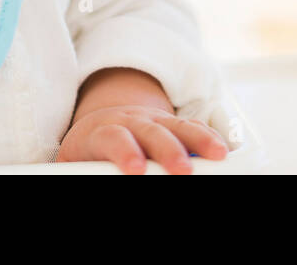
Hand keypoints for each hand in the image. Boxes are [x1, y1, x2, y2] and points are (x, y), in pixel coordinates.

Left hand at [56, 104, 228, 174]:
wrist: (98, 126)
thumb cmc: (87, 153)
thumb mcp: (75, 164)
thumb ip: (82, 172)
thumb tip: (81, 177)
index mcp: (101, 132)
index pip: (113, 137)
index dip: (125, 151)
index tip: (135, 168)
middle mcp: (130, 121)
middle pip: (151, 131)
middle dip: (168, 150)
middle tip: (181, 169)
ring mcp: (153, 120)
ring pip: (177, 125)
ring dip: (199, 140)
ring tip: (217, 155)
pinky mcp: (170, 125)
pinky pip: (192, 128)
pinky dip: (208, 137)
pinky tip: (222, 148)